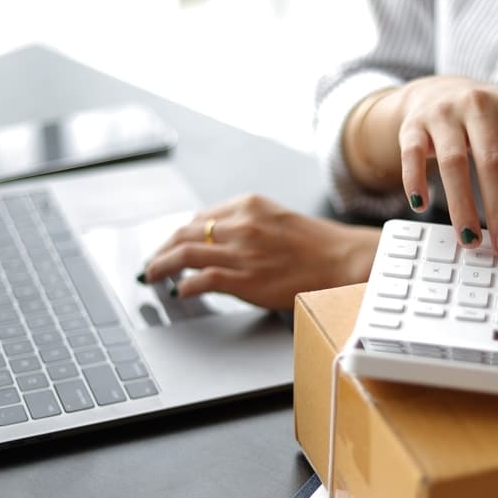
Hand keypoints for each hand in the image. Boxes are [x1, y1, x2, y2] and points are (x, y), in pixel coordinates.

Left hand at [137, 195, 379, 309]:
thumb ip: (249, 226)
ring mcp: (239, 251)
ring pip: (184, 254)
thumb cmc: (319, 246)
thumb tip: (223, 242)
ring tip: (153, 276)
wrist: (344, 260)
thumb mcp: (278, 221)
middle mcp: (239, 224)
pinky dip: (184, 286)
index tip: (171, 244)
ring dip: (162, 266)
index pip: (200, 218)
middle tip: (153, 262)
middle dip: (163, 249)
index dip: (179, 234)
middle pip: (184, 233)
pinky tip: (180, 292)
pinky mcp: (242, 278)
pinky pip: (199, 281)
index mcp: (248, 205)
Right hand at [345, 76, 497, 254]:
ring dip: (462, 207)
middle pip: (491, 161)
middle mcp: (480, 103)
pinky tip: (422, 207)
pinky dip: (416, 182)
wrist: (437, 92)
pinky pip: (412, 156)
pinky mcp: (414, 125)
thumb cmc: (486, 121)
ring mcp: (444, 112)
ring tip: (469, 240)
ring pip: (453, 163)